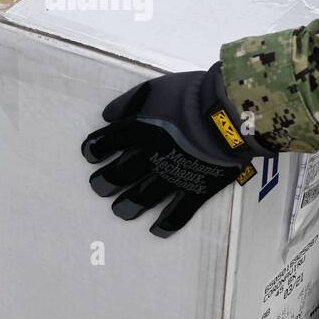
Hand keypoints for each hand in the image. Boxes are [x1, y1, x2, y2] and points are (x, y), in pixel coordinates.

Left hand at [80, 62, 274, 236]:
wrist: (228, 115)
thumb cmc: (192, 95)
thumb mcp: (156, 87)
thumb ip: (130, 102)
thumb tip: (108, 116)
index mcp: (139, 130)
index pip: (108, 143)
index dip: (95, 150)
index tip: (90, 155)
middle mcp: (150, 157)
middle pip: (120, 174)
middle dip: (106, 181)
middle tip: (98, 188)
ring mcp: (172, 177)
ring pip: (143, 197)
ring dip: (128, 205)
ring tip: (119, 211)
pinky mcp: (196, 190)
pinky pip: (179, 213)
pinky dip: (167, 224)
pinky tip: (156, 231)